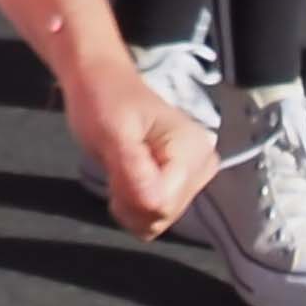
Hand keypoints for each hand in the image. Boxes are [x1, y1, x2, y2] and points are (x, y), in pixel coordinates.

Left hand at [66, 57, 212, 238]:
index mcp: (193, 150)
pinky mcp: (182, 187)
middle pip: (163, 215)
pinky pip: (156, 217)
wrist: (102, 84)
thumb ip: (132, 167)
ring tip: (121, 170)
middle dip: (131, 200)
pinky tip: (129, 179)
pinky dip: (135, 206)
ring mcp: (195, 179)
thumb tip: (154, 204)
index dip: (130, 195)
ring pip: (158, 220)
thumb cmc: (104, 99)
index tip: (116, 166)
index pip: (164, 204)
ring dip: (130, 203)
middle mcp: (203, 167)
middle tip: (116, 166)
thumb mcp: (112, 131)